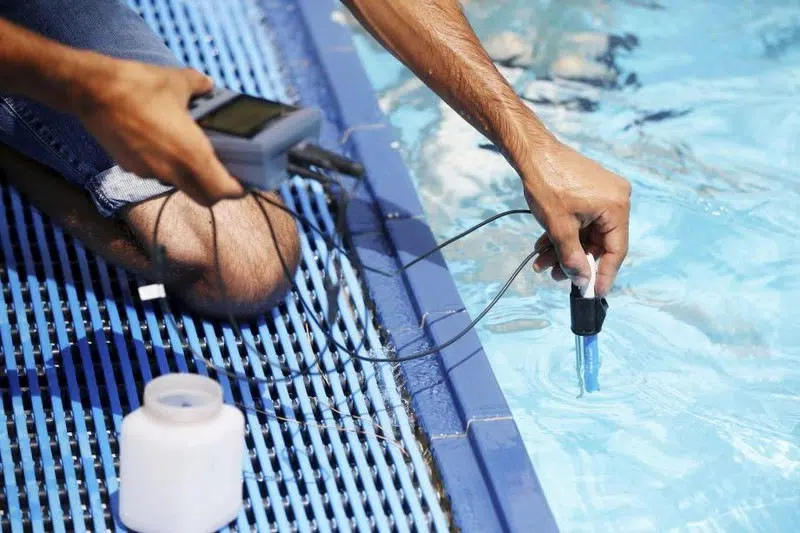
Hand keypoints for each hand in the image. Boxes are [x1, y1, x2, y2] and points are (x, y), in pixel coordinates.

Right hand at [76, 58, 242, 204]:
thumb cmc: (137, 87)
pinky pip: (158, 173)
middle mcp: (172, 171)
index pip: (222, 191)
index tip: (244, 182)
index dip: (237, 189)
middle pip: (204, 197)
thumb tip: (208, 85)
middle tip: (225, 172)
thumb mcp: (177, 81)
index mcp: (191, 155)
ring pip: (180, 184)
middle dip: (218, 189)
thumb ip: (199, 86)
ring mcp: (149, 172)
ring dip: (191, 175)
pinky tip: (164, 141)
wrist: (90, 90)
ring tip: (194, 150)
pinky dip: (167, 164)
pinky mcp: (131, 166)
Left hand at [523, 139, 630, 295]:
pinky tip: (543, 246)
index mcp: (616, 206)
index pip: (616, 251)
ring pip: (586, 234)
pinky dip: (564, 234)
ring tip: (543, 263)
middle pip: (598, 243)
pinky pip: (581, 221)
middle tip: (555, 277)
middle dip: (574, 261)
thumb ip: (572, 257)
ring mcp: (603, 194)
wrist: (532, 152)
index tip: (595, 293)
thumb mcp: (559, 227)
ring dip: (564, 250)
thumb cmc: (547, 182)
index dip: (604, 275)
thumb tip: (582, 281)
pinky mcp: (590, 192)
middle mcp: (616, 199)